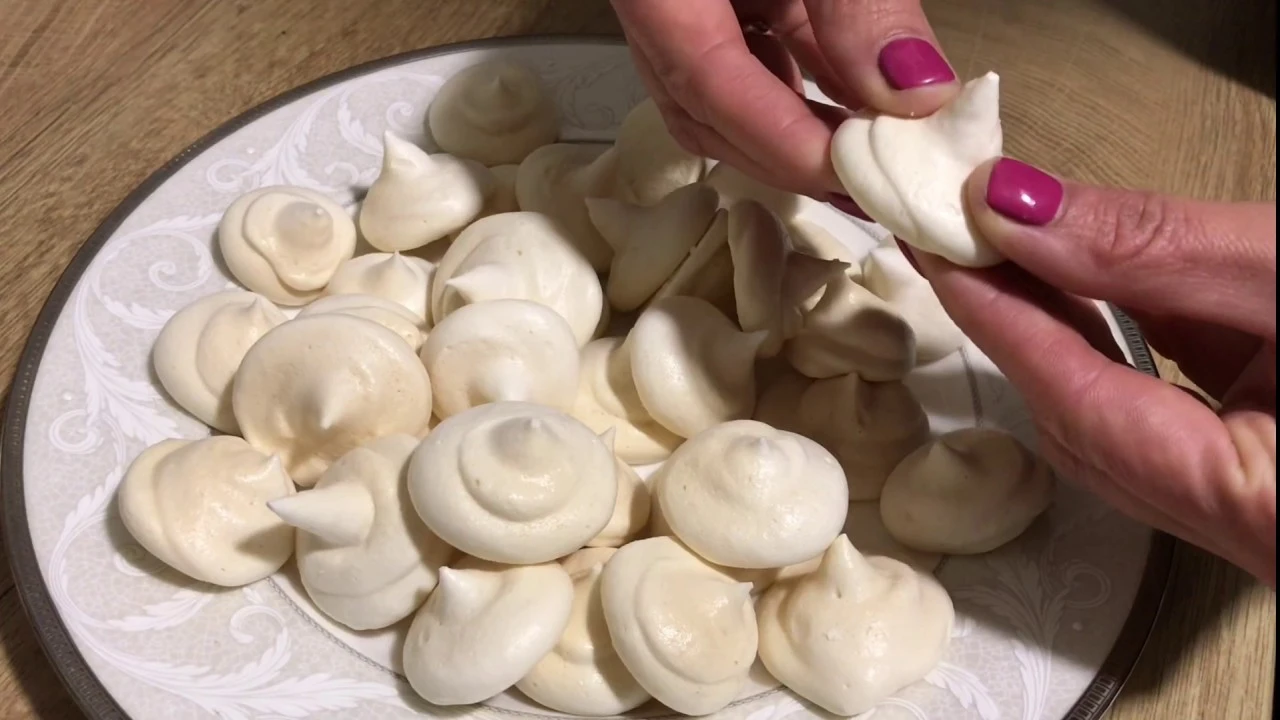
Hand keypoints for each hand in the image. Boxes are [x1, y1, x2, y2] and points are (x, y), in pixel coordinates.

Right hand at [611, 0, 959, 197]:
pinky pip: (751, 59)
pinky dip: (805, 94)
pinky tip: (858, 112)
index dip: (776, 137)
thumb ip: (857, 5)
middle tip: (873, 191)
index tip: (851, 174)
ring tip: (872, 163)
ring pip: (723, 96)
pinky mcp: (720, 0)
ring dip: (798, 136)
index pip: (703, 81)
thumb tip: (914, 96)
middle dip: (788, 156)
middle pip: (703, 108)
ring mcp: (682, 7)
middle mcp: (656, 6)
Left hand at [916, 157, 1276, 586]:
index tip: (934, 249)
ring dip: (1062, 330)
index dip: (998, 320)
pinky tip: (1094, 280)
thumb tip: (1018, 212)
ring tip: (1008, 248)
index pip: (1077, 403)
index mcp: (1261, 507)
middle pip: (1081, 424)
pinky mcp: (1264, 473)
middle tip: (955, 236)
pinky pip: (1165, 414)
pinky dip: (1124, 344)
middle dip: (1015, 323)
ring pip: (1117, 421)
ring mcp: (1255, 507)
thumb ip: (1159, 251)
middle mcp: (1251, 532)